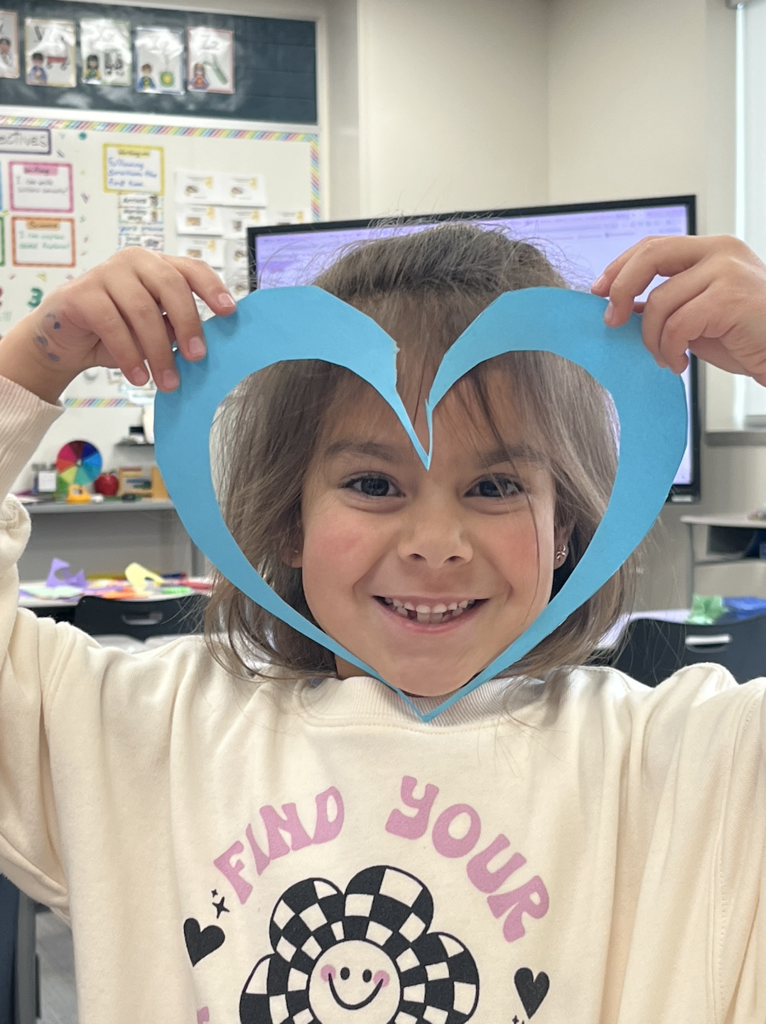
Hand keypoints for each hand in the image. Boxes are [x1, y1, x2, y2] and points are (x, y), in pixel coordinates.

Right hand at [0, 248, 235, 402]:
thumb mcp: (154, 330)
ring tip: (167, 382)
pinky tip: (138, 377)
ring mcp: (105, 273)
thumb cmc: (117, 332)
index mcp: (157, 266)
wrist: (66, 341)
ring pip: (142, 309)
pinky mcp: (80, 294)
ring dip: (158, 351)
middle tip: (198, 358)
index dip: (212, 288)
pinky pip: (112, 325)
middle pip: (170, 285)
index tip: (229, 313)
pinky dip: (129, 355)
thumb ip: (176, 329)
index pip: (191, 268)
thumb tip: (205, 348)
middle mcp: (133, 262)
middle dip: (189, 324)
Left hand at [591, 235, 765, 385]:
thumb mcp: (699, 314)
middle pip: (650, 257)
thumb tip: (622, 306)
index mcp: (711, 250)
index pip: (654, 245)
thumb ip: (668, 303)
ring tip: (666, 357)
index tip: (599, 291)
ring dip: (652, 339)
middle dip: (621, 290)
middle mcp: (720, 252)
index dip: (620, 267)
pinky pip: (676, 325)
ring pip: (659, 302)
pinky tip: (680, 363)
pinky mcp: (729, 299)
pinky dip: (669, 349)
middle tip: (611, 321)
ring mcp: (727, 272)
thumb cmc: (746, 336)